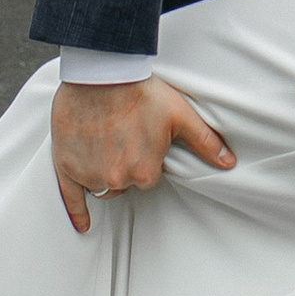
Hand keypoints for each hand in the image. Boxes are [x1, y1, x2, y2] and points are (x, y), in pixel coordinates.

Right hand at [50, 76, 234, 231]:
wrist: (103, 71)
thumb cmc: (141, 90)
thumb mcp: (181, 115)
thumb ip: (205, 142)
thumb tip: (228, 162)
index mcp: (144, 171)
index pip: (147, 177)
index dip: (146, 158)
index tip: (142, 139)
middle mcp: (115, 178)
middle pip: (124, 182)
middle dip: (125, 165)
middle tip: (124, 136)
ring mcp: (89, 173)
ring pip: (101, 185)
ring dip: (105, 172)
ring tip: (106, 144)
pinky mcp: (66, 165)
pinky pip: (71, 198)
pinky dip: (77, 211)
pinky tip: (83, 224)